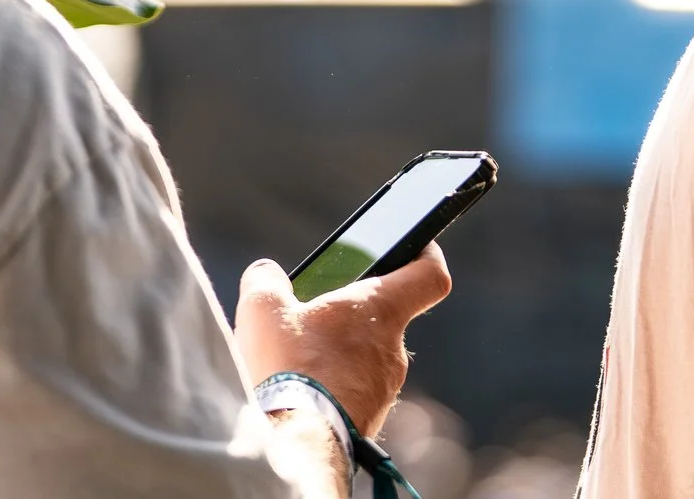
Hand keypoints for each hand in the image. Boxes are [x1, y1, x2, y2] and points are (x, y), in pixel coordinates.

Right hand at [236, 246, 452, 434]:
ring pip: (368, 357)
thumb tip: (267, 275)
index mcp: (381, 309)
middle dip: (354, 313)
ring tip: (298, 358)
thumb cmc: (289, 368)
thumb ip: (267, 281)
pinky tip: (301, 390)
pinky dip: (334, 385)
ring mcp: (384, 388)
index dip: (426, 256)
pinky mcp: (368, 419)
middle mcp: (393, 348)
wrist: (297, 445)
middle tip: (316, 314)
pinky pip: (356, 392)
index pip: (430, 276)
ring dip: (341, 353)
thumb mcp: (263, 310)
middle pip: (386, 317)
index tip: (414, 248)